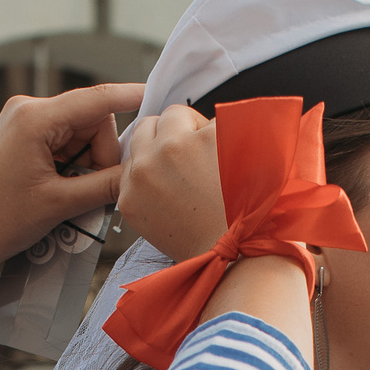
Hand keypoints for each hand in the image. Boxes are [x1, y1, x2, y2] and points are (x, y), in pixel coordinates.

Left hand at [0, 82, 140, 284]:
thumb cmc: (0, 221)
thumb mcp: (62, 204)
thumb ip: (107, 185)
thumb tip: (141, 171)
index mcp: (34, 118)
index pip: (96, 100)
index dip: (130, 97)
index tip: (156, 95)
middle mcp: (27, 110)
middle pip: (91, 120)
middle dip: (101, 155)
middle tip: (94, 191)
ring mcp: (22, 121)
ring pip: (80, 133)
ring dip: (86, 164)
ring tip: (71, 196)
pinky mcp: (21, 135)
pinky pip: (64, 141)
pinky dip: (72, 165)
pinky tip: (62, 189)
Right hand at [118, 105, 225, 260]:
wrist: (239, 255)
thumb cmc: (208, 247)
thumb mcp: (158, 226)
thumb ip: (150, 190)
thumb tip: (160, 167)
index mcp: (131, 191)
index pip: (135, 148)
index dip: (158, 149)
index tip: (175, 157)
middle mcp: (147, 165)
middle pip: (152, 125)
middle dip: (173, 133)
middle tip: (198, 154)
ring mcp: (177, 147)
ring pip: (179, 114)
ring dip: (196, 127)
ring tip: (217, 154)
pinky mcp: (210, 137)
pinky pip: (217, 119)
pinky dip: (229, 134)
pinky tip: (239, 159)